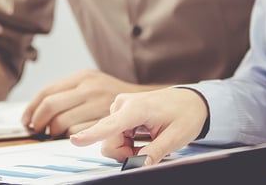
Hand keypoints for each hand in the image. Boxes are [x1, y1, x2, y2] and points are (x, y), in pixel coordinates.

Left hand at [21, 70, 158, 136]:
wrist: (145, 99)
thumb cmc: (111, 93)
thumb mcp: (90, 82)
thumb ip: (68, 91)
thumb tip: (36, 109)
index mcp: (82, 76)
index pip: (46, 92)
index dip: (32, 108)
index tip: (27, 119)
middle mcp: (89, 87)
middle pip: (50, 107)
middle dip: (38, 121)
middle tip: (36, 129)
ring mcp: (98, 103)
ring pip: (62, 122)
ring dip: (54, 131)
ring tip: (54, 132)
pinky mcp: (105, 120)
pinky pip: (78, 132)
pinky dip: (71, 136)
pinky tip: (73, 136)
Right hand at [69, 87, 207, 163]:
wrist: (191, 100)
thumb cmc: (186, 115)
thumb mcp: (175, 138)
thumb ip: (155, 152)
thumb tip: (139, 165)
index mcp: (137, 108)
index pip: (110, 125)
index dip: (91, 135)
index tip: (74, 140)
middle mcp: (122, 104)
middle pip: (108, 140)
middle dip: (124, 152)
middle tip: (146, 152)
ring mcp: (119, 106)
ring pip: (109, 139)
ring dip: (126, 148)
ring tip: (147, 142)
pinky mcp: (119, 111)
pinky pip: (113, 134)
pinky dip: (126, 142)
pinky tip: (141, 137)